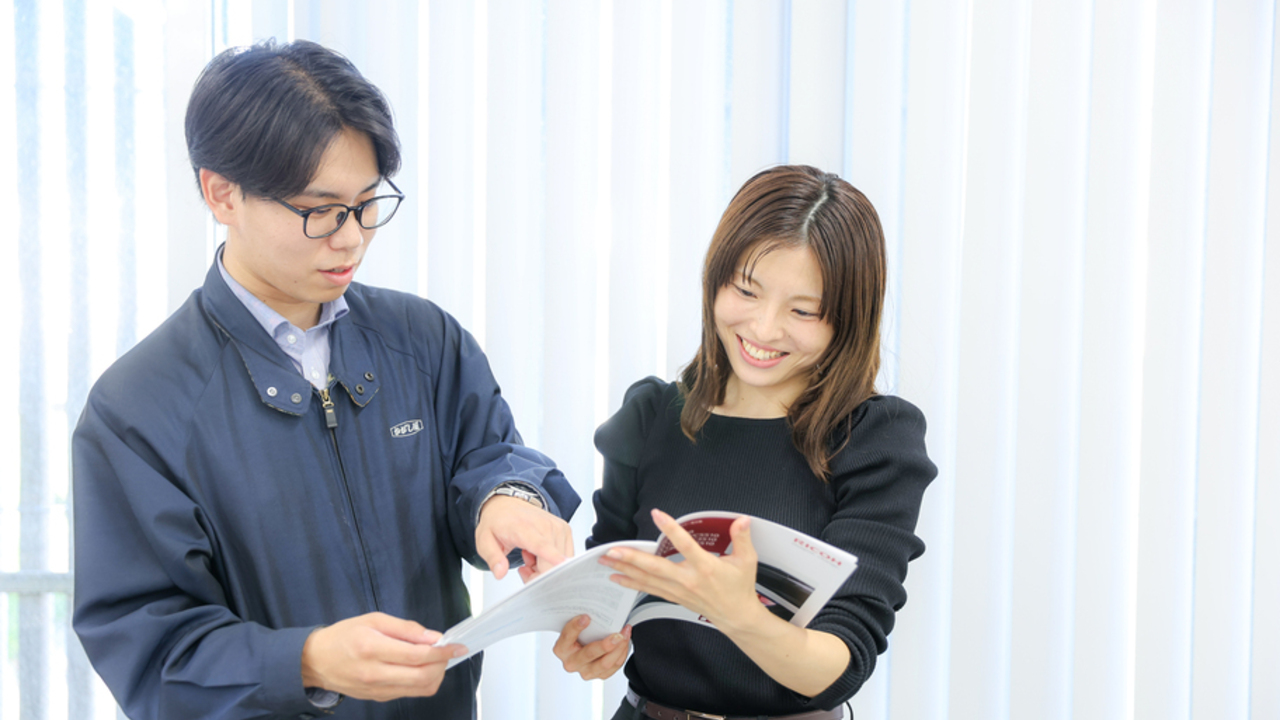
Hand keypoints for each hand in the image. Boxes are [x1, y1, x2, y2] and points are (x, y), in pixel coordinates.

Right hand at [299, 612, 466, 701]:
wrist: (316, 661)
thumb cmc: (343, 637)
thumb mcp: (373, 620)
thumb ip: (406, 629)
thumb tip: (432, 637)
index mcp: (372, 648)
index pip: (417, 655)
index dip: (442, 651)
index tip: (456, 646)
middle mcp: (374, 673)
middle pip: (422, 677)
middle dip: (443, 665)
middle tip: (449, 652)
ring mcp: (377, 689)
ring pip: (420, 689)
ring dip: (436, 675)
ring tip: (436, 659)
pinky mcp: (378, 697)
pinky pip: (409, 693)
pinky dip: (422, 682)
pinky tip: (421, 668)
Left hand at [476, 495, 573, 581]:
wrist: (507, 504)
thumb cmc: (498, 522)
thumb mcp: (484, 541)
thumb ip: (492, 558)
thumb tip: (500, 572)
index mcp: (523, 527)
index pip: (541, 545)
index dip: (552, 557)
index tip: (561, 565)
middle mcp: (545, 525)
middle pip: (551, 562)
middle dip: (538, 576)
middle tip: (523, 569)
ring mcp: (558, 527)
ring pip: (559, 563)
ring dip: (545, 569)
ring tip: (529, 558)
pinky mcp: (565, 530)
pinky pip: (564, 557)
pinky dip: (552, 562)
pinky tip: (539, 555)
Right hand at [553, 614, 631, 680]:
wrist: (583, 646)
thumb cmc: (580, 633)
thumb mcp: (576, 625)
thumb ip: (581, 619)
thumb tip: (595, 608)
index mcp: (561, 648)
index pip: (567, 636)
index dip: (576, 627)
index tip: (586, 617)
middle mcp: (571, 662)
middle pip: (589, 654)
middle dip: (605, 644)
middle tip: (617, 635)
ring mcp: (585, 671)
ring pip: (605, 664)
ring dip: (618, 648)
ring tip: (625, 635)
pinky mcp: (598, 675)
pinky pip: (614, 666)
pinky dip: (622, 653)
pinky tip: (625, 642)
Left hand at [601, 509, 765, 631]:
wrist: (737, 617)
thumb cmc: (740, 588)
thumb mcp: (747, 560)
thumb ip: (742, 538)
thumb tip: (742, 520)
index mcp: (705, 567)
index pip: (685, 544)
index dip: (670, 528)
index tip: (657, 514)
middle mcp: (688, 579)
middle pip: (655, 567)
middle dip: (631, 559)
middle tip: (612, 551)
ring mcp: (679, 590)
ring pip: (647, 579)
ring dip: (624, 570)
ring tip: (606, 562)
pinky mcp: (674, 597)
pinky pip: (649, 589)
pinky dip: (632, 583)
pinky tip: (617, 578)